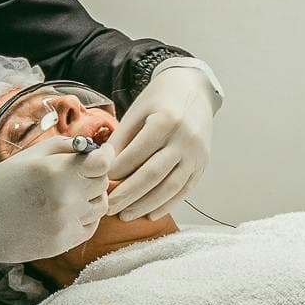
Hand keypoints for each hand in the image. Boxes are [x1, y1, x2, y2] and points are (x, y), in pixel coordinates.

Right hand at [0, 136, 111, 263]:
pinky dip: (84, 217)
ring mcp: (66, 224)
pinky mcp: (64, 243)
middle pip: (102, 183)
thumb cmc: (2, 183)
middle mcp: (65, 199)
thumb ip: (66, 146)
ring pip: (100, 206)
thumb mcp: (30, 154)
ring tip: (68, 194)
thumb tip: (95, 147)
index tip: (101, 153)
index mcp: (56, 172)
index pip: (103, 163)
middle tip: (76, 173)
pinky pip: (90, 226)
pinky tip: (64, 211)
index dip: (105, 155)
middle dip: (94, 175)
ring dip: (90, 198)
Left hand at [103, 64, 218, 218]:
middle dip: (128, 194)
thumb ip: (121, 139)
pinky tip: (150, 214)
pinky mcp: (203, 165)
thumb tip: (103, 168)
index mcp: (165, 121)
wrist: (194, 90)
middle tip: (108, 207)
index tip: (101, 182)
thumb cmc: (160, 100)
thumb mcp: (137, 111)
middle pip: (153, 175)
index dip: (117, 171)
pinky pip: (185, 190)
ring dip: (146, 205)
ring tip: (125, 214)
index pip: (136, 154)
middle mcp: (185, 139)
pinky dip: (167, 205)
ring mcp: (197, 154)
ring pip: (170, 187)